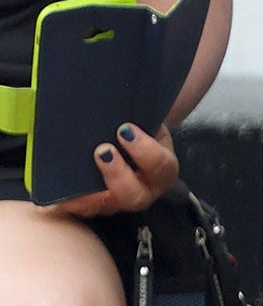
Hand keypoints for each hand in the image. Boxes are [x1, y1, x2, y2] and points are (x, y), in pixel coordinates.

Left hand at [55, 123, 179, 217]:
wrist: (128, 134)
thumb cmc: (136, 125)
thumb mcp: (143, 118)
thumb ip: (136, 113)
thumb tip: (119, 97)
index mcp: (161, 168)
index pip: (161, 165)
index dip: (145, 151)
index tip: (125, 130)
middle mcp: (144, 189)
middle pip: (136, 195)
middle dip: (118, 175)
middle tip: (102, 152)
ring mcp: (120, 200)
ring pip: (110, 206)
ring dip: (92, 197)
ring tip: (74, 186)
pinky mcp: (99, 203)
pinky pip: (86, 208)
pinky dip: (72, 204)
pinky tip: (56, 199)